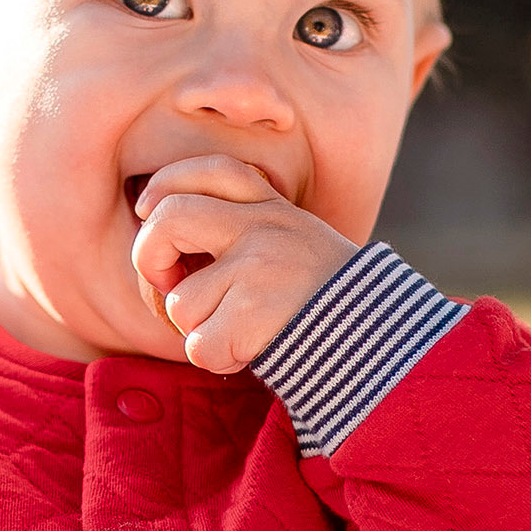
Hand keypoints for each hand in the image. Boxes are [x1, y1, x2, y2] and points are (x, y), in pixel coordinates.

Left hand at [131, 156, 353, 373]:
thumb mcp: (294, 247)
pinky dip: (217, 360)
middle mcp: (265, 227)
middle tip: (167, 285)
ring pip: (181, 302)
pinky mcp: (256, 310)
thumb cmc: (325, 305)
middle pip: (168, 219)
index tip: (150, 210)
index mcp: (274, 208)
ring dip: (199, 329)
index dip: (166, 186)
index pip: (210, 170)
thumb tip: (161, 241)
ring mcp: (260, 266)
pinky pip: (199, 345)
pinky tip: (250, 352)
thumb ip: (243, 232)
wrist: (382, 344)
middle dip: (149, 258)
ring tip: (242, 330)